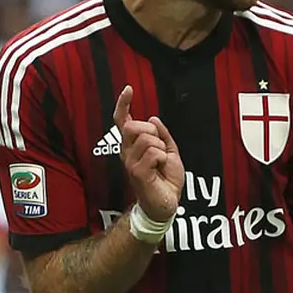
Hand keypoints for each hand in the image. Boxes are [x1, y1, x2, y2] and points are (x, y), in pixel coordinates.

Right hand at [112, 86, 183, 222]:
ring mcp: (129, 162)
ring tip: (160, 163)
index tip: (129, 89)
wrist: (166, 204)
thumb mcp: (170, 152)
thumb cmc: (165, 180)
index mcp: (132, 146)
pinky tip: (160, 169)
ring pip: (146, 139)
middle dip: (151, 132)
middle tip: (160, 148)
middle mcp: (126, 152)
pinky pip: (153, 152)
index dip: (123, 104)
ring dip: (161, 148)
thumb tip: (153, 118)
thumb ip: (163, 135)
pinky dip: (163, 158)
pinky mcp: (137, 172)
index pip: (122, 121)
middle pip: (133, 126)